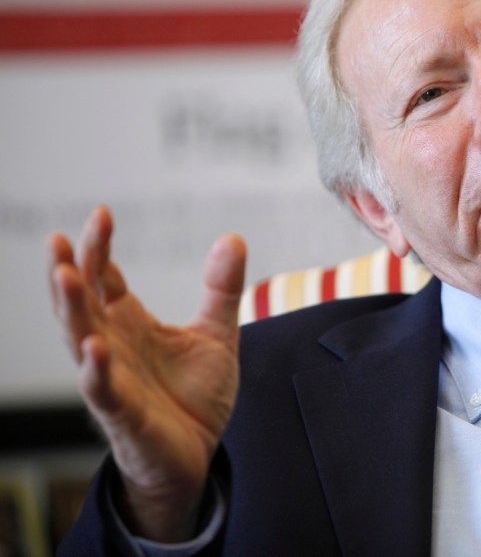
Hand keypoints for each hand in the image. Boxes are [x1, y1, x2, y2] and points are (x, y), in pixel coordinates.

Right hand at [48, 206, 245, 540]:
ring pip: (80, 339)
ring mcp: (114, 379)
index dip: (98, 248)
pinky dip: (96, 371)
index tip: (101, 214)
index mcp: (129, 322)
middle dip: (69, 270)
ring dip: (71, 309)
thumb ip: (221, 289)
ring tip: (64, 275)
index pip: (103, 278)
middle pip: (81, 302)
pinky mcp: (124, 414)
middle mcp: (113, 345)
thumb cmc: (194, 395)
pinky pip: (103, 391)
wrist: (197, 453)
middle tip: (61, 238)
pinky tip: (94, 349)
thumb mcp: (216, 334)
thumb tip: (233, 238)